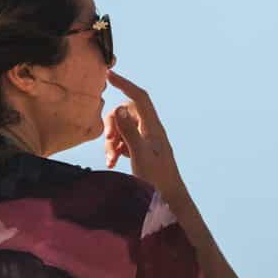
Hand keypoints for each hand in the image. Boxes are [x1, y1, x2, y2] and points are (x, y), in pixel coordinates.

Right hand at [103, 69, 183, 197]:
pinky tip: (112, 163)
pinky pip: (123, 142)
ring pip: (122, 129)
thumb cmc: (157, 181)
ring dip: (112, 141)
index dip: (125, 84)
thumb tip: (120, 109)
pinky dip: (115, 149)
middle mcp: (150, 132)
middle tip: (109, 140)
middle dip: (112, 124)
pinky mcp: (140, 153)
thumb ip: (129, 133)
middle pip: (126, 114)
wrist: (169, 202)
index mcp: (153, 128)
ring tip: (110, 160)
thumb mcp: (140, 156)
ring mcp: (145, 142)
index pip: (139, 98)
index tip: (109, 75)